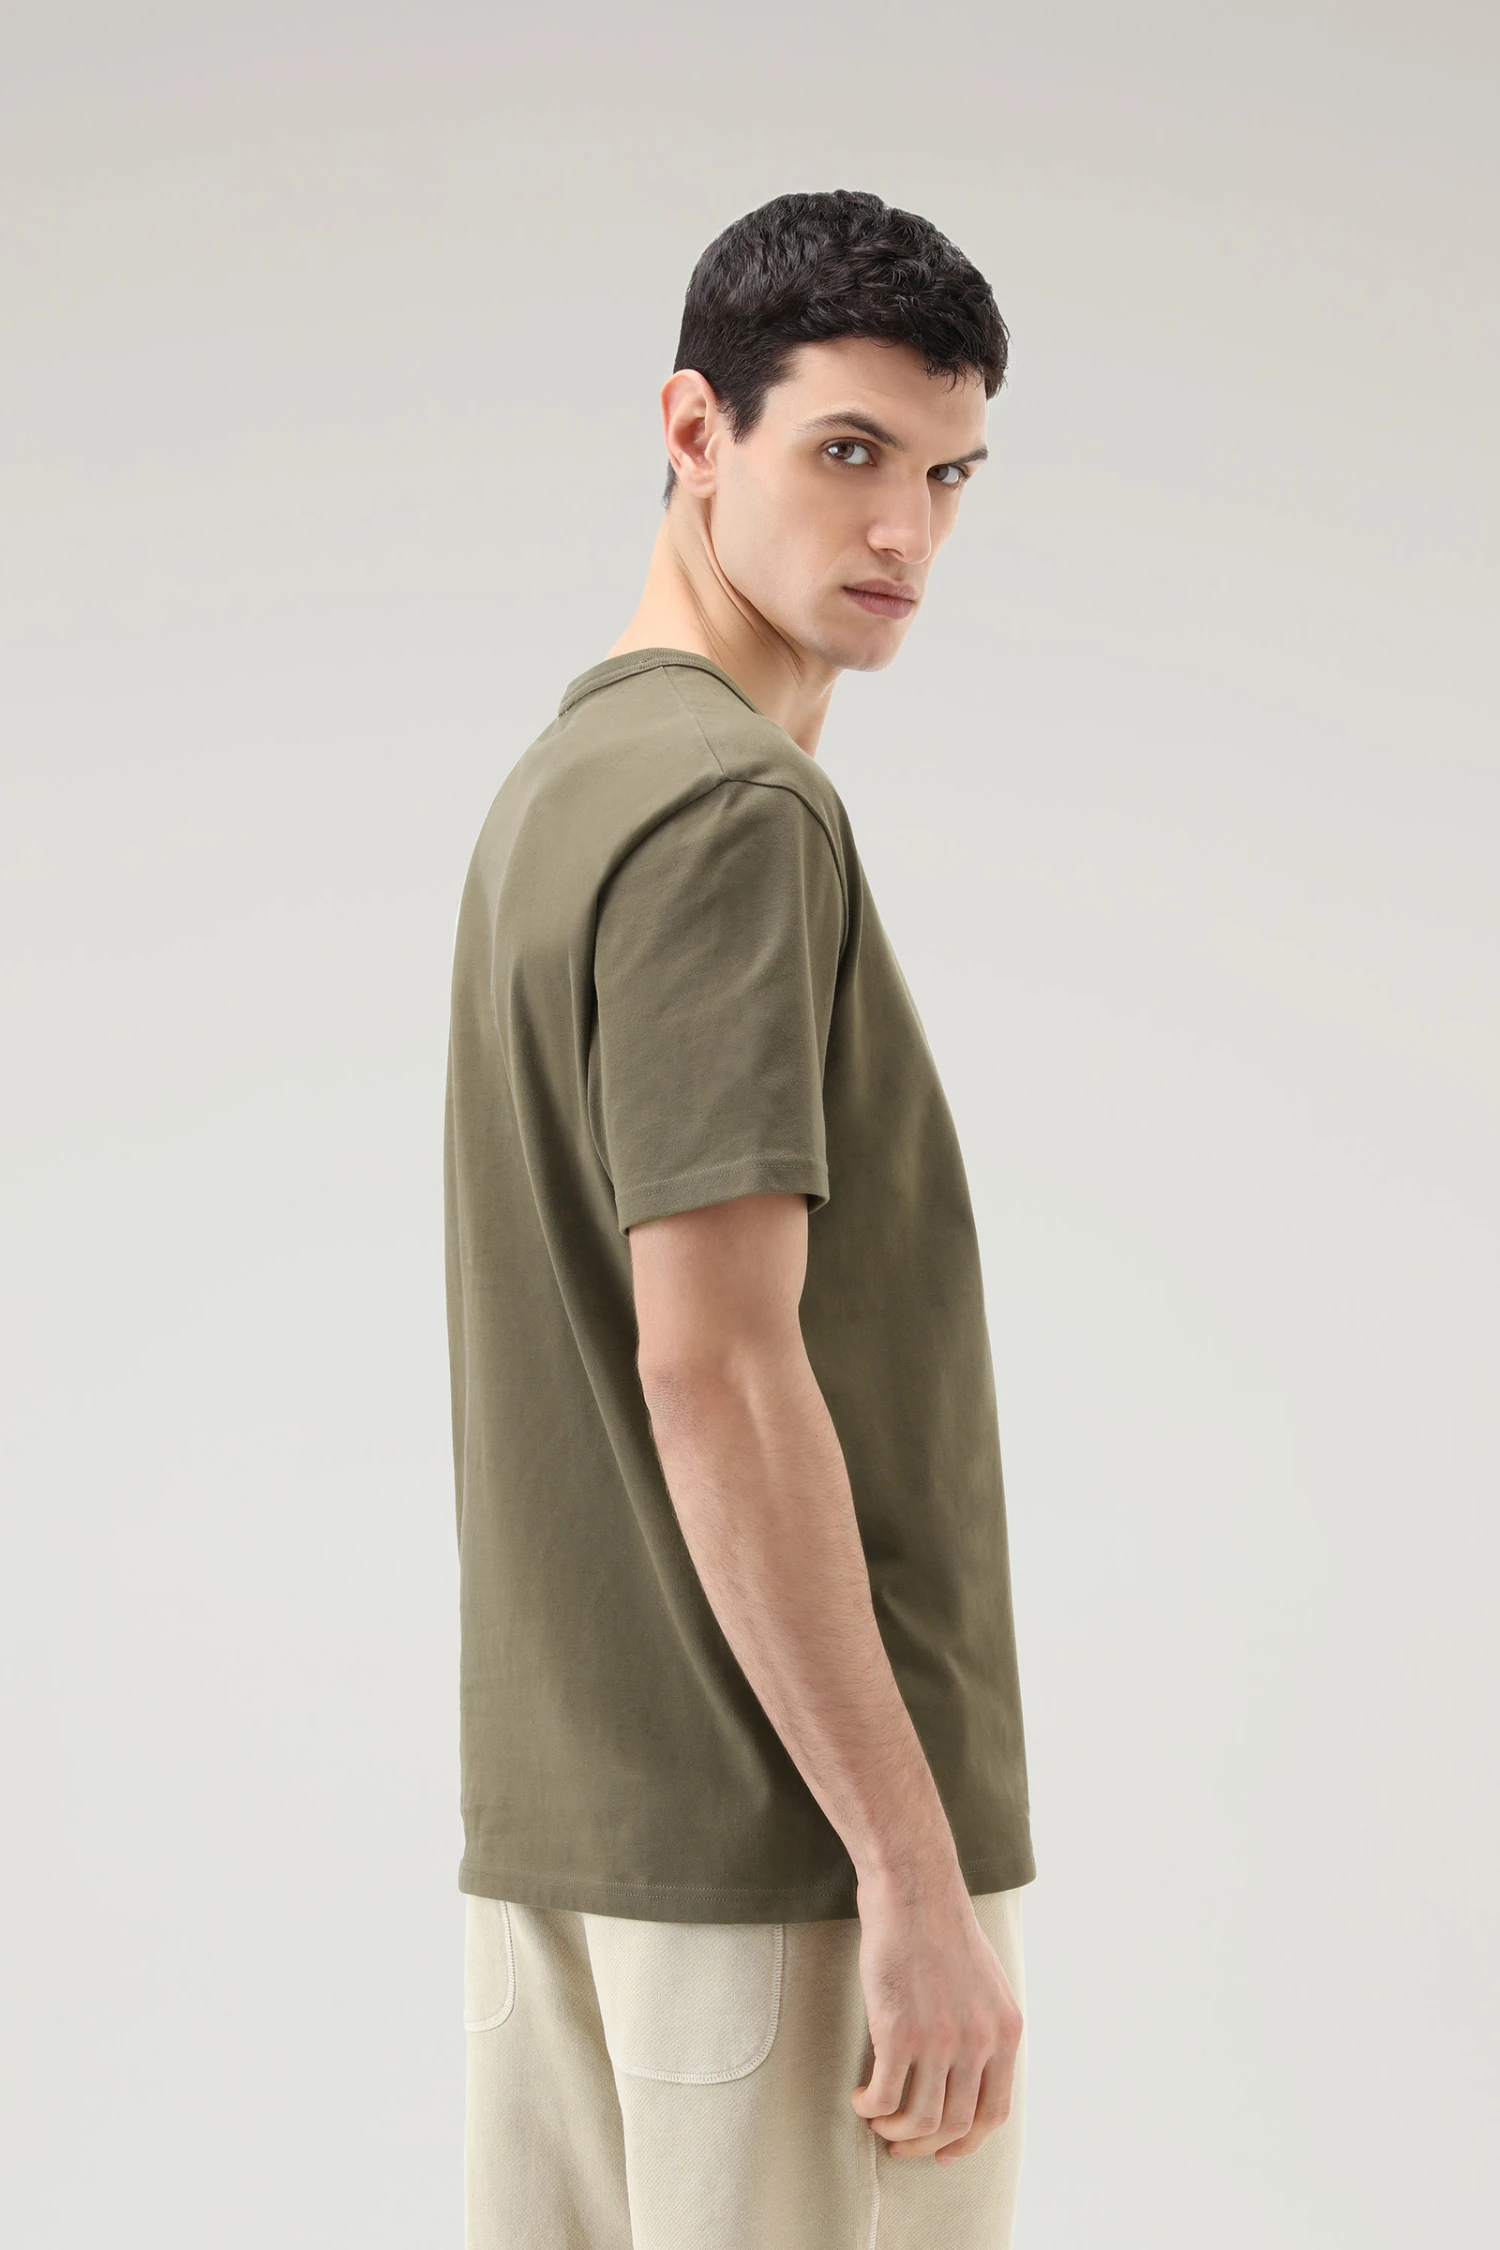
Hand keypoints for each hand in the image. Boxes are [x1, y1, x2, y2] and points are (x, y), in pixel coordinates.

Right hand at [849, 1864, 1022, 2164]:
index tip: (943, 2150)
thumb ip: (983, 2028)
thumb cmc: (940, 1927)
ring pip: (920, 2120)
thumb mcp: (984, 1983)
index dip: (967, 2142)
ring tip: (876, 2119)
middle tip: (899, 2143)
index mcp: (1006, 2031)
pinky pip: (885, 2097)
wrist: (914, 1888)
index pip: (994, 2112)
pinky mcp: (900, 2032)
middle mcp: (980, 2041)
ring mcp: (941, 2039)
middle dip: (924, 2144)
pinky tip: (859, 2098)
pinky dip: (871, 2107)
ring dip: (894, 2131)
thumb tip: (967, 2075)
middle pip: (956, 2124)